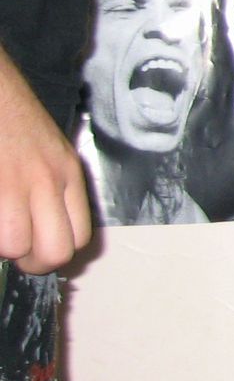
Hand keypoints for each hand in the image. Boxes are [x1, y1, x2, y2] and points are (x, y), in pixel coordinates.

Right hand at [0, 61, 92, 276]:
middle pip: (55, 251)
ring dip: (3, 247)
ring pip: (17, 245)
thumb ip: (51, 189)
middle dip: (31, 263)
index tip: (34, 250)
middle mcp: (48, 180)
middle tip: (13, 252)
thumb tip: (37, 232)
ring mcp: (17, 181)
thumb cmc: (11, 117)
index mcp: (67, 173)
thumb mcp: (46, 150)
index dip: (52, 252)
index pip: (79, 237)